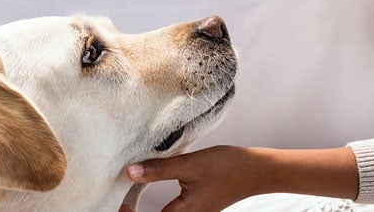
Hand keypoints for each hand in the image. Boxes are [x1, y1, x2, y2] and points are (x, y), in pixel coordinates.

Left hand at [126, 146, 257, 211]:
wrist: (256, 170)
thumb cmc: (227, 168)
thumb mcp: (190, 165)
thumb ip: (159, 169)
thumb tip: (129, 173)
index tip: (117, 202)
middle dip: (131, 209)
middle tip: (118, 195)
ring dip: (141, 205)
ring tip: (128, 188)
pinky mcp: (193, 207)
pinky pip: (168, 209)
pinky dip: (153, 201)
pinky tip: (146, 182)